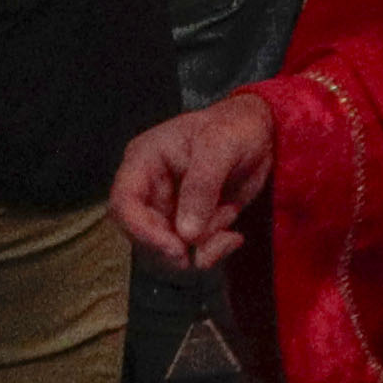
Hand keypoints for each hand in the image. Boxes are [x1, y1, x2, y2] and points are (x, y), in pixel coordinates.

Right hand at [111, 90, 276, 269]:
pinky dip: (212, 252)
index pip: (123, 203)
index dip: (141, 231)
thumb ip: (202, 185)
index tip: (174, 248)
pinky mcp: (188, 227)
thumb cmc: (234, 127)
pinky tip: (233, 237)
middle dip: (175, 248)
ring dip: (200, 250)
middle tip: (211, 244)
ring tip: (228, 224)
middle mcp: (149, 190)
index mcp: (144, 161)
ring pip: (165, 253)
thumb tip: (187, 233)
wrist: (259, 135)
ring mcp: (167, 211)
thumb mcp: (221, 145)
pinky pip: (191, 254)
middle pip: (141, 237)